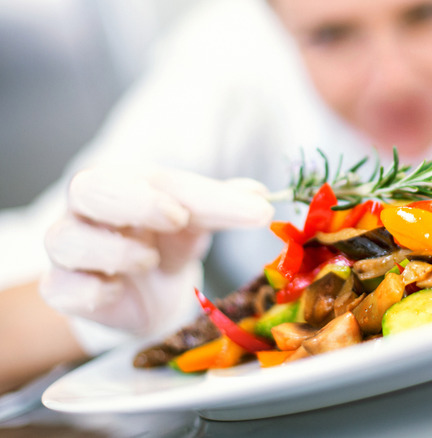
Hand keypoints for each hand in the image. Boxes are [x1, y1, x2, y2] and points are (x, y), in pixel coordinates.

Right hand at [40, 165, 273, 337]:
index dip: (201, 194)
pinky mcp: (62, 288)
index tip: (246, 209)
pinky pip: (64, 288)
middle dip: (137, 203)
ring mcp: (69, 248)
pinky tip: (118, 290)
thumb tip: (262, 195)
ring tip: (149, 260)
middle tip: (178, 218)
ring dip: (117, 251)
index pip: (161, 180)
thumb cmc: (167, 240)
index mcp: (128, 181)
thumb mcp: (200, 221)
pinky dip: (95, 291)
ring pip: (68, 239)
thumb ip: (226, 206)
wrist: (145, 291)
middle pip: (88, 188)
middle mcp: (89, 208)